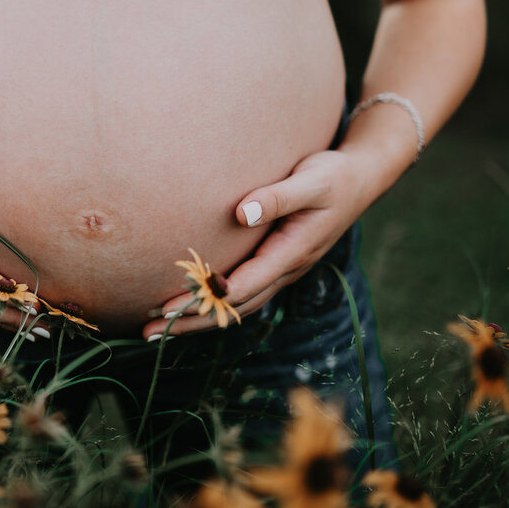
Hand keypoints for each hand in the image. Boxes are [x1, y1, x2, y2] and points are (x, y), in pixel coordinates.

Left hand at [140, 149, 375, 339]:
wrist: (359, 181)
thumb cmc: (333, 176)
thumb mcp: (312, 180)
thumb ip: (279, 196)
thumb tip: (242, 213)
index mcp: (293, 252)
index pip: (245, 284)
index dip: (209, 298)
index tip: (173, 307)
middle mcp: (285, 269)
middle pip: (234, 306)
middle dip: (193, 320)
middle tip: (149, 331)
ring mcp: (280, 270)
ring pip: (236, 304)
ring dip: (199, 318)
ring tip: (156, 327)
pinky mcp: (274, 263)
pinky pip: (241, 292)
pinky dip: (214, 303)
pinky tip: (188, 304)